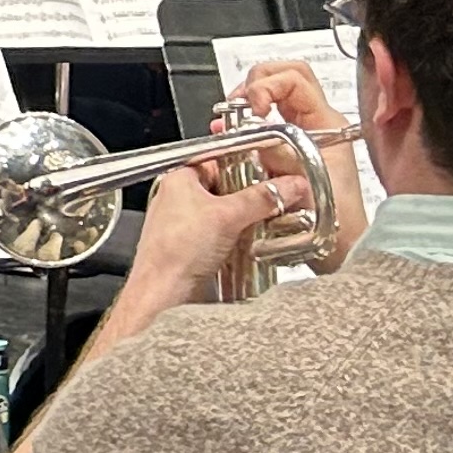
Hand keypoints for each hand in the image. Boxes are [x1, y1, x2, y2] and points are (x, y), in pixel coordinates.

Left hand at [122, 150, 314, 324]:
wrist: (164, 293)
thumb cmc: (176, 252)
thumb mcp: (227, 216)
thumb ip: (262, 198)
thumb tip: (288, 185)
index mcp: (179, 178)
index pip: (220, 158)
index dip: (248, 162)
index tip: (275, 168)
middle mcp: (180, 197)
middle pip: (227, 185)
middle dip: (254, 193)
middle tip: (280, 196)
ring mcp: (187, 222)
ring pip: (228, 210)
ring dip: (250, 216)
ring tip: (273, 218)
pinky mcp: (196, 244)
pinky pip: (225, 231)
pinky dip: (242, 233)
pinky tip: (257, 239)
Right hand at [225, 55, 364, 266]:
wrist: (341, 247)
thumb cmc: (335, 220)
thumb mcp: (302, 180)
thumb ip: (276, 152)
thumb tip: (248, 131)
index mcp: (327, 124)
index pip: (294, 78)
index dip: (265, 85)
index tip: (250, 107)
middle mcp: (317, 124)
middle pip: (284, 75)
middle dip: (253, 83)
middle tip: (235, 105)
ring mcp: (304, 136)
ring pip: (272, 96)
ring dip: (246, 102)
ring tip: (229, 120)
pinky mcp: (289, 150)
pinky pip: (264, 122)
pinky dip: (243, 123)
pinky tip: (230, 137)